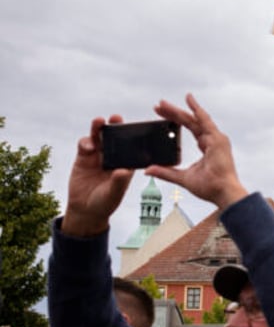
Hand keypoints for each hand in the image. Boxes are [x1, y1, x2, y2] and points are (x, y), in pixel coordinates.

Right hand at [62, 116, 133, 236]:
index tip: (136, 129)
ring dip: (99, 128)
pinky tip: (88, 146)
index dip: (133, 137)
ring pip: (100, 137)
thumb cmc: (105, 203)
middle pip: (115, 138)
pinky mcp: (84, 156)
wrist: (85, 209)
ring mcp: (98, 155)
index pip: (132, 148)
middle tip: (116, 118)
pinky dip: (86, 142)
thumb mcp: (113, 194)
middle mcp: (114, 157)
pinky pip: (85, 143)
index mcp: (126, 164)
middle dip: (116, 127)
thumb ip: (118, 183)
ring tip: (100, 121)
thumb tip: (123, 171)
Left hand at [148, 94, 246, 208]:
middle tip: (157, 106)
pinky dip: (196, 109)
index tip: (161, 116)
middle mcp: (212, 141)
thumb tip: (148, 170)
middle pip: (190, 122)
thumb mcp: (183, 178)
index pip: (190, 130)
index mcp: (207, 149)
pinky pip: (204, 120)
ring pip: (193, 120)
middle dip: (173, 114)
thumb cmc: (210, 188)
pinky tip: (188, 99)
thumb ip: (166, 172)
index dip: (175, 122)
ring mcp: (216, 139)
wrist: (222, 192)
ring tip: (162, 104)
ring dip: (178, 111)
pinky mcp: (217, 139)